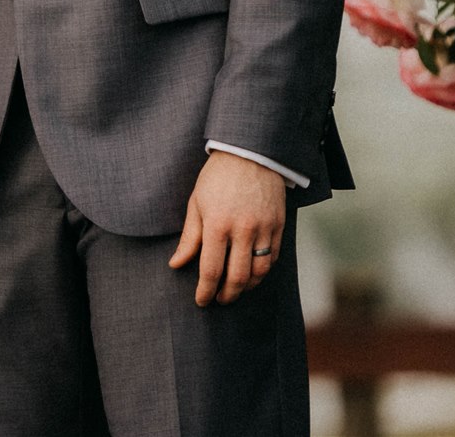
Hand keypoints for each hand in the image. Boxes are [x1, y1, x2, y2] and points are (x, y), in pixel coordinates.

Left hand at [168, 150, 285, 305]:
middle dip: (226, 296)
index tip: (201, 301)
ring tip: (235, 290)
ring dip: (246, 287)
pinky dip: (262, 271)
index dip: (205, 291)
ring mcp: (263, 228)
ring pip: (258, 272)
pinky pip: (272, 257)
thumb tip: (176, 264)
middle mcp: (242, 230)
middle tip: (219, 300)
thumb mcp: (196, 204)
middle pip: (236, 277)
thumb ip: (189, 238)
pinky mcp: (278, 225)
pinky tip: (252, 273)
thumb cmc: (217, 178)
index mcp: (216, 224)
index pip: (210, 270)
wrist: (249, 153)